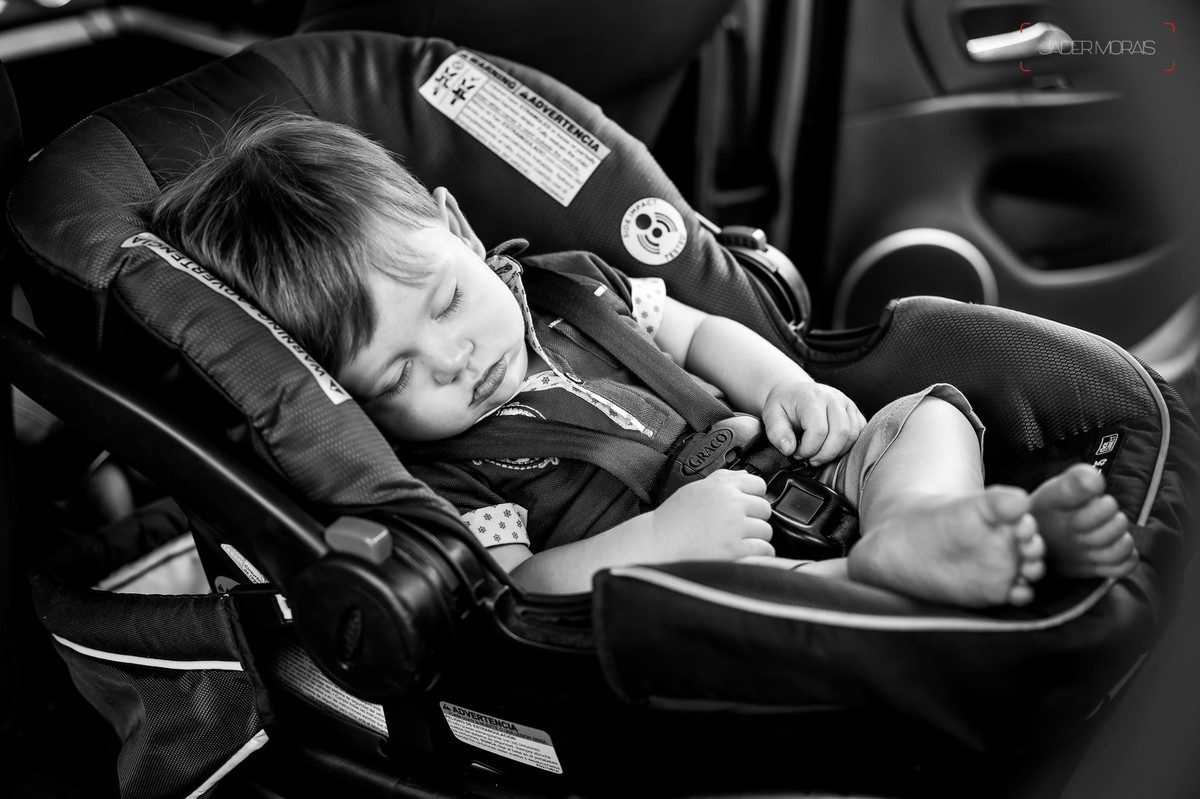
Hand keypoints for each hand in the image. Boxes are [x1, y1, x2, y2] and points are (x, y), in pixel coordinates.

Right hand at [650, 470, 773, 560]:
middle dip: (755, 518)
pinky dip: (759, 554)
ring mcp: (734, 527)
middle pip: (765, 509)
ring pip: (766, 531)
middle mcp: (731, 504)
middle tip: (739, 526)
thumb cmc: (674, 519)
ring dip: (756, 537)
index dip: (754, 497)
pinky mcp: (735, 549)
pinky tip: (745, 553)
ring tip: (739, 540)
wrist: (659, 543)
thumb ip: (723, 479)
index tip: (747, 506)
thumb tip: (746, 475)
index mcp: (722, 487)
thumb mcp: (696, 488)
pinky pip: (764, 549)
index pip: (759, 486)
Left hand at [762, 380, 865, 465]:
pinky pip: (860, 432)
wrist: (794, 391)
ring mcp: (847, 403)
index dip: (808, 449)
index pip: (818, 430)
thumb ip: (777, 433)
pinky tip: (832, 448)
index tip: (797, 453)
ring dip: (836, 452)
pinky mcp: (855, 411)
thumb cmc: (784, 405)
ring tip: (820, 454)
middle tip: (811, 459)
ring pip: (853, 435)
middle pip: (841, 433)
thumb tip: (789, 449)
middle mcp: (833, 398)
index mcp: (812, 397)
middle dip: (825, 454)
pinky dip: (848, 446)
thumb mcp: (771, 416)